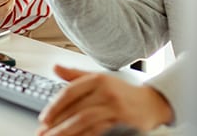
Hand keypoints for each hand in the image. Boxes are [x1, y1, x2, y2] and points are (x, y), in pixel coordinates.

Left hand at [36, 65, 173, 135]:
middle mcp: (107, 92)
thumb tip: (55, 68)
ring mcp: (116, 108)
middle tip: (43, 133)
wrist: (153, 102)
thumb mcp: (100, 78)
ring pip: (86, 122)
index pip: (70, 92)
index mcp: (98, 79)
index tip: (43, 118)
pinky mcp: (124, 123)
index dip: (54, 106)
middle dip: (57, 124)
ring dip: (67, 132)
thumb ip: (76, 75)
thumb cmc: (122, 91)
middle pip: (76, 110)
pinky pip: (99, 131)